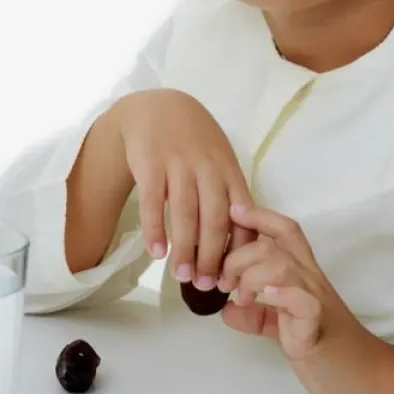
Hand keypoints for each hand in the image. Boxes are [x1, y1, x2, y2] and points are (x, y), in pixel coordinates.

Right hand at [112, 89, 256, 289]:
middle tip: (207, 285)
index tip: (236, 275)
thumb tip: (241, 242)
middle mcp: (207, 167)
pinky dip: (155, 229)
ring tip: (183, 276)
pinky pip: (153, 202)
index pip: (243, 214)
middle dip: (213, 256)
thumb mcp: (220, 161)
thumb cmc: (195, 142)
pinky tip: (157, 252)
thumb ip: (231, 196)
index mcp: (229, 170)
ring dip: (185, 249)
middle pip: (215, 218)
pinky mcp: (150, 164)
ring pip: (185, 214)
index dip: (241, 248)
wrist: (157, 108)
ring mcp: (178, 165)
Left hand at [217, 204, 393, 393]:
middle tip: (223, 283)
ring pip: (283, 265)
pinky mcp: (317, 328)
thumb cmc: (328, 351)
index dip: (260, 215)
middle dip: (239, 255)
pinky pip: (302, 302)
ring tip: (240, 297)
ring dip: (252, 276)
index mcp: (304, 276)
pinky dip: (282, 295)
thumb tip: (226, 309)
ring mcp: (316, 302)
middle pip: (274, 245)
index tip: (235, 210)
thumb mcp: (285, 329)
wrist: (365, 379)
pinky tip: (266, 297)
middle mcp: (311, 281)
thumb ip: (258, 316)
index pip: (286, 232)